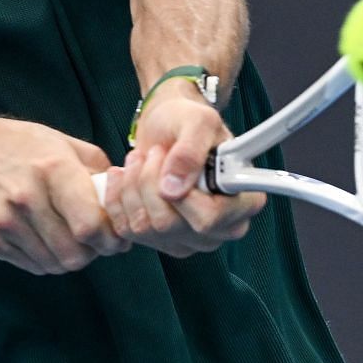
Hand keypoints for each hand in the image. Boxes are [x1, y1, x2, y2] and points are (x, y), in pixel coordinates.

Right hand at [0, 119, 129, 274]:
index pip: (90, 225)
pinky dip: (44, 259)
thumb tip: (126, 197)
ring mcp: (3, 222)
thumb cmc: (22, 147)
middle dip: (92, 253)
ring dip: (68, 258)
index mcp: (52, 169)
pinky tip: (43, 239)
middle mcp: (25, 197)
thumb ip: (98, 171)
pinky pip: (31, 266)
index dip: (110, 239)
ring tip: (68, 239)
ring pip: (53, 264)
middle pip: (74, 253)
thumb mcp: (63, 143)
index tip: (116, 238)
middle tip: (94, 243)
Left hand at [102, 87, 263, 257]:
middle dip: (149, 182)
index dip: (181, 195)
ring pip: (146, 228)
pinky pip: (129, 231)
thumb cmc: (188, 121)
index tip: (167, 158)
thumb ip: (190, 152)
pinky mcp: (163, 242)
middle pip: (170, 225)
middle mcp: (223, 228)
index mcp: (245, 201)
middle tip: (151, 153)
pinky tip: (124, 177)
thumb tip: (173, 189)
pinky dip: (118, 199)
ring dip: (132, 187)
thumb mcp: (196, 121)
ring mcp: (192, 239)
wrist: (166, 128)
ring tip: (138, 160)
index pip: (209, 218)